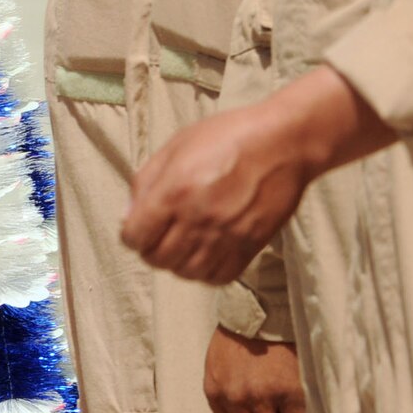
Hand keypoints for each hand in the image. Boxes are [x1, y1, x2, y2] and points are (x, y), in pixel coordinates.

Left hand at [123, 66, 393, 284]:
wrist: (284, 143)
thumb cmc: (229, 135)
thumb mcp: (177, 145)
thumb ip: (147, 180)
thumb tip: (128, 215)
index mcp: (174, 191)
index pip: (135, 236)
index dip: (131, 234)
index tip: (139, 227)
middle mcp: (197, 219)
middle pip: (158, 259)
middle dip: (151, 250)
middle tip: (160, 236)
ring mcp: (225, 236)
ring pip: (186, 273)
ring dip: (178, 262)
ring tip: (183, 245)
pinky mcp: (249, 247)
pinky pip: (218, 277)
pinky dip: (206, 272)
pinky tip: (206, 253)